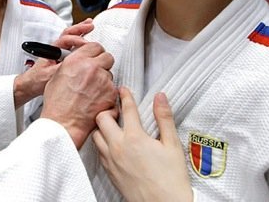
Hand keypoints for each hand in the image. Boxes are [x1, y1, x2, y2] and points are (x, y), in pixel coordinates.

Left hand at [13, 18, 94, 107]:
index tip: (86, 44)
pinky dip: (79, 39)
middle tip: (89, 25)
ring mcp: (59, 52)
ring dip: (79, 31)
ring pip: (70, 37)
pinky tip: (85, 38)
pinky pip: (71, 45)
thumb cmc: (37, 80)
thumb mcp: (50, 75)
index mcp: (52, 50)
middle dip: (79, 29)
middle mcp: (56, 49)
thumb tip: (75, 64)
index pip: (65, 39)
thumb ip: (61, 68)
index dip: (76, 40)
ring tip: (89, 26)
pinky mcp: (62, 57)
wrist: (30, 85)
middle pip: (68, 34)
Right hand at [40, 42, 115, 147]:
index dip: (95, 53)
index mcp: (77, 60)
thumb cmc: (57, 105)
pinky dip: (108, 94)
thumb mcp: (57, 76)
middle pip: (107, 57)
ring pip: (110, 74)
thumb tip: (78, 62)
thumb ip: (72, 65)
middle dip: (103, 64)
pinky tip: (96, 100)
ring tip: (93, 92)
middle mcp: (91, 68)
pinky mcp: (111, 94)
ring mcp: (103, 81)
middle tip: (97, 73)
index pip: (95, 46)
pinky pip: (113, 89)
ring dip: (104, 80)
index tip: (95, 57)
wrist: (63, 123)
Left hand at [92, 87, 192, 201]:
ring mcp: (111, 160)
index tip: (123, 90)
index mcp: (135, 137)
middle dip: (108, 110)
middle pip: (101, 119)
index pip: (126, 109)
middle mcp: (118, 147)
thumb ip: (164, 118)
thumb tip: (160, 97)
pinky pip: (99, 151)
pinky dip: (102, 143)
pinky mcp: (109, 172)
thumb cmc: (171, 178)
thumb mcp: (172, 145)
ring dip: (102, 127)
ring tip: (113, 126)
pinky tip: (112, 144)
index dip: (125, 96)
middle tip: (117, 110)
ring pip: (96, 135)